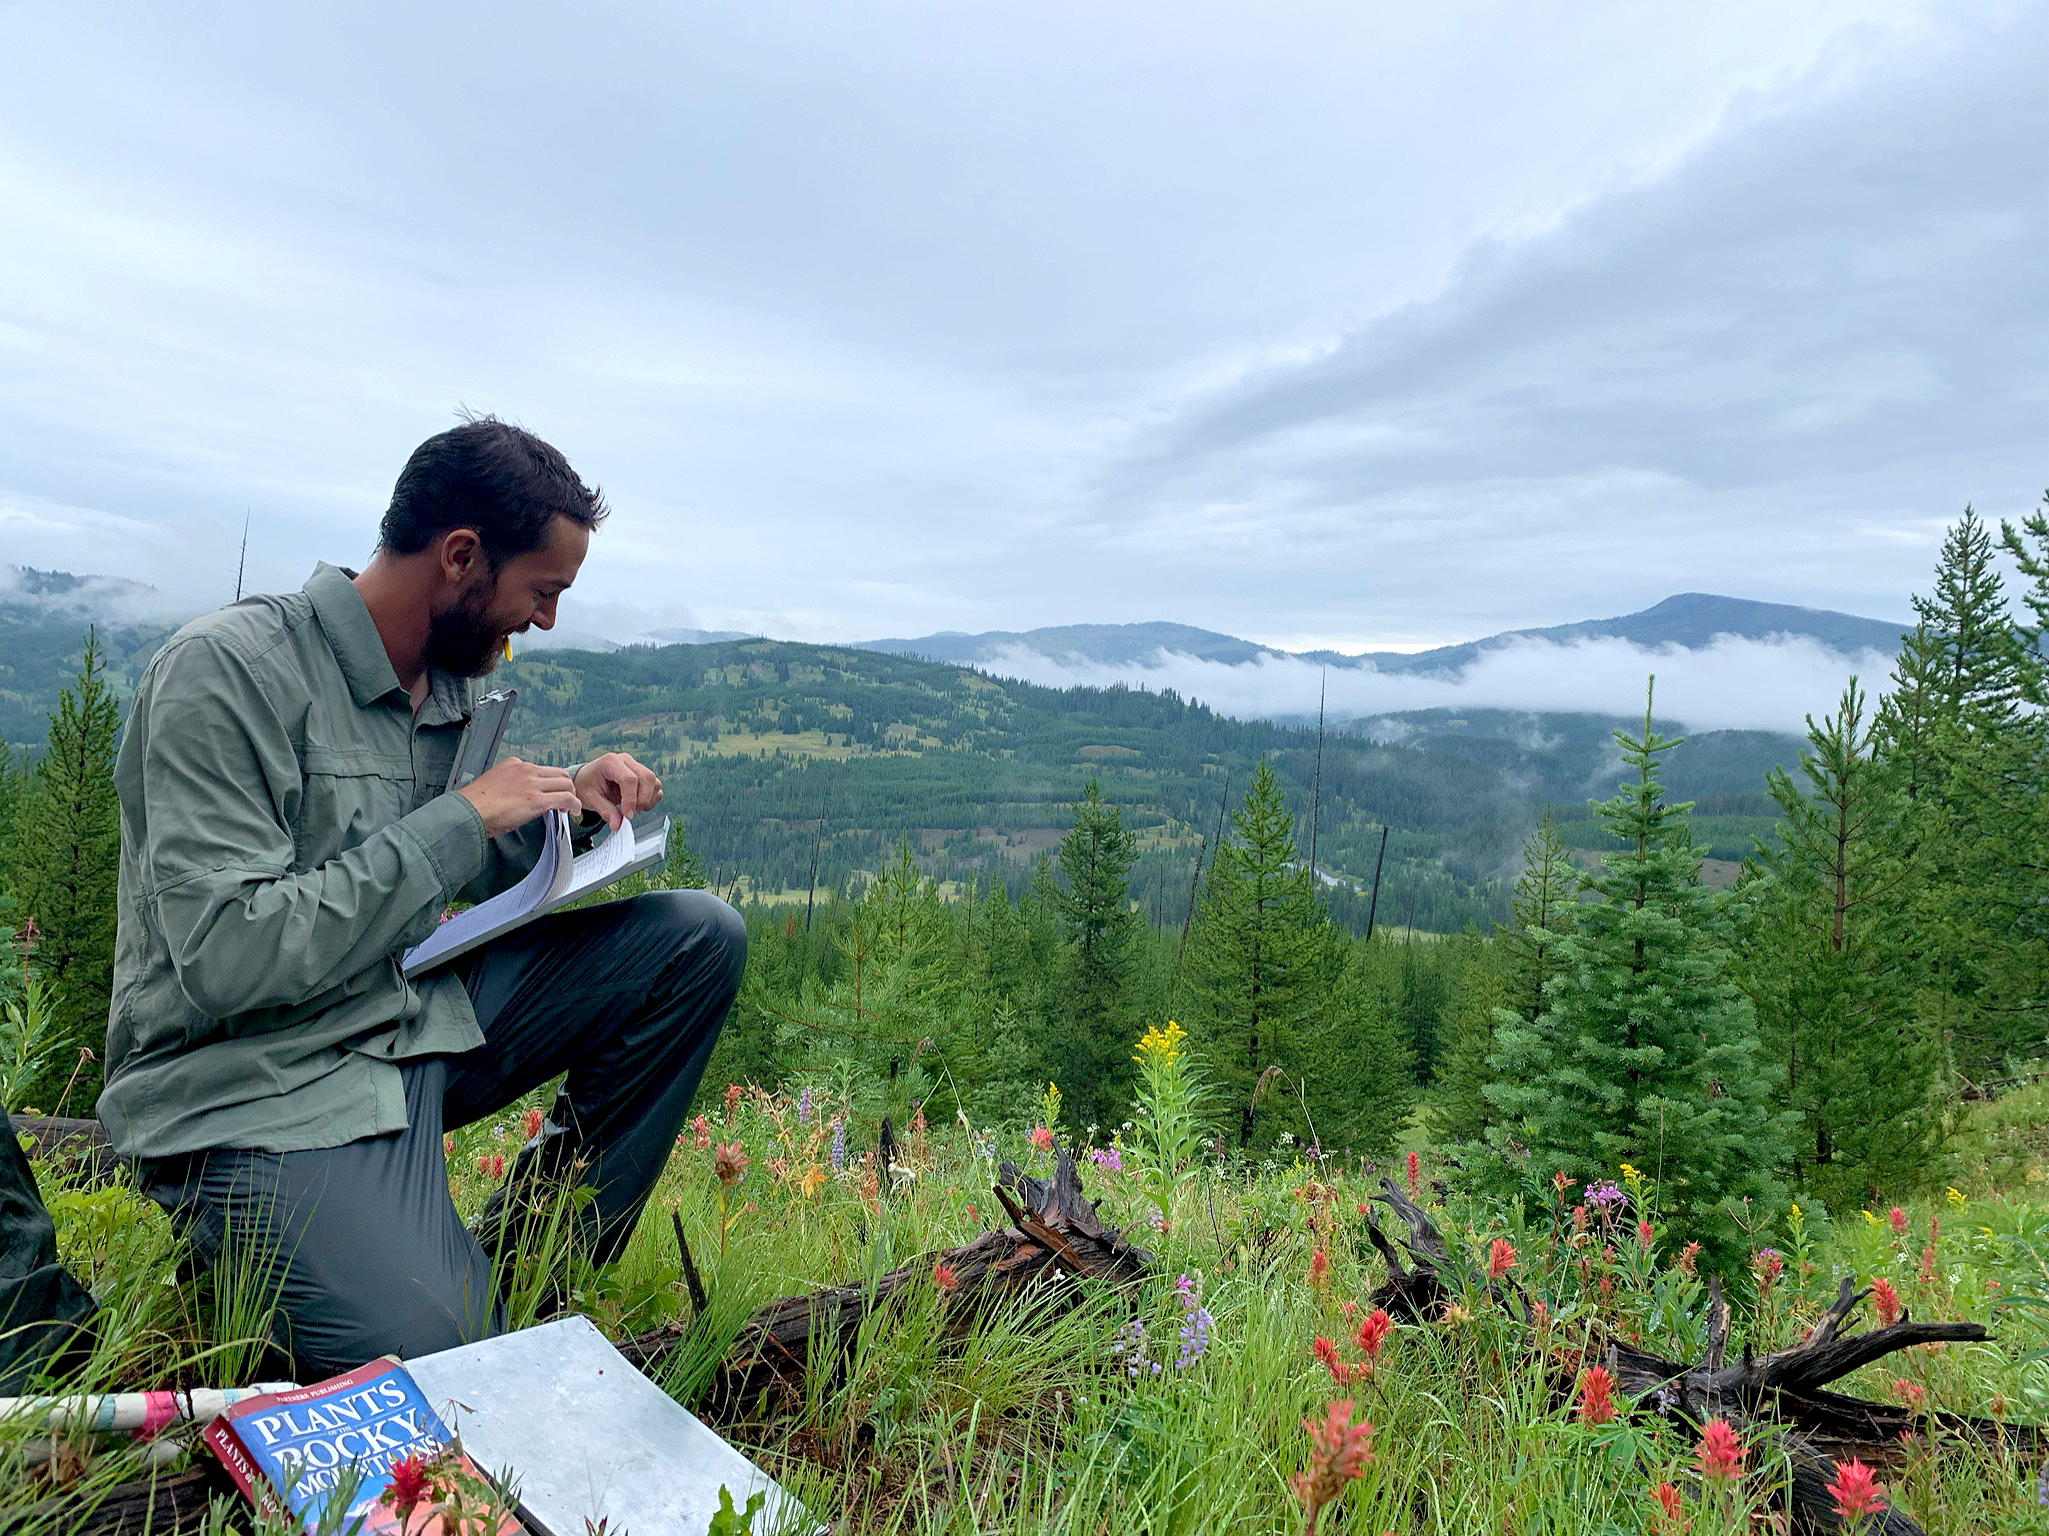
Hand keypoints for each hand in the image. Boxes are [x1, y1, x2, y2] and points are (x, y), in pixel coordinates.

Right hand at [455, 757, 583, 837]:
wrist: (467, 811)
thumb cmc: (474, 805)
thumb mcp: (494, 785)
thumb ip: (510, 785)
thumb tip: (518, 797)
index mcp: (513, 764)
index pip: (541, 770)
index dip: (550, 783)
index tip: (550, 792)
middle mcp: (525, 770)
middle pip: (559, 773)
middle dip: (565, 787)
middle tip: (564, 800)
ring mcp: (532, 783)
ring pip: (566, 783)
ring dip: (571, 796)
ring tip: (569, 807)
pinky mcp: (537, 799)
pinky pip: (566, 798)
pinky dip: (574, 804)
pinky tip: (573, 811)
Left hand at [573, 752, 662, 830]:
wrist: (586, 779)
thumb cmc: (586, 784)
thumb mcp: (590, 799)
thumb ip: (605, 810)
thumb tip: (617, 824)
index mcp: (610, 762)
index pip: (629, 779)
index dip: (631, 799)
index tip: (627, 815)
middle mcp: (625, 761)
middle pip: (646, 778)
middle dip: (642, 800)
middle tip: (631, 813)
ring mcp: (635, 766)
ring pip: (654, 781)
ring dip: (648, 799)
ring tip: (633, 809)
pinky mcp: (641, 774)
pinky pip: (655, 785)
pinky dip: (651, 798)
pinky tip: (639, 805)